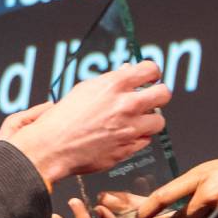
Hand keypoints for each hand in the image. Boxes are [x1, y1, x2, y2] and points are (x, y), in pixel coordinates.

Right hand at [4, 62, 171, 188]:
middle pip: (164, 94)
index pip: (151, 69)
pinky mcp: (128, 148)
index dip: (152, 73)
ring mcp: (130, 128)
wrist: (53, 147)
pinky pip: (146, 140)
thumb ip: (111, 80)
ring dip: (150, 120)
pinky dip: (139, 137)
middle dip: (159, 95)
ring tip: (137, 120)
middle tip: (151, 98)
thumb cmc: (63, 118)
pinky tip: (124, 135)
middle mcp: (127, 105)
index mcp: (115, 84)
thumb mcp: (85, 89)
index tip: (150, 78)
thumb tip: (128, 71)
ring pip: (159, 121)